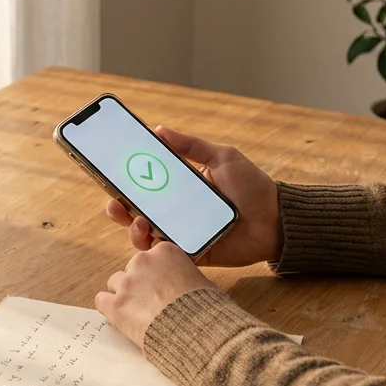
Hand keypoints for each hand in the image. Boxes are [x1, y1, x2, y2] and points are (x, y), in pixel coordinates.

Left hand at [94, 242, 217, 348]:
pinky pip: (101, 300)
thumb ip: (186, 276)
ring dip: (124, 295)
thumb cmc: (206, 309)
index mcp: (165, 252)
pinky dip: (109, 308)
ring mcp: (127, 283)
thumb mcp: (203, 282)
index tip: (162, 287)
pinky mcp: (116, 305)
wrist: (195, 332)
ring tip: (137, 313)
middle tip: (151, 303)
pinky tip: (120, 318)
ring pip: (115, 283)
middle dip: (139, 284)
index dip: (156, 274)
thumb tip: (186, 285)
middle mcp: (143, 261)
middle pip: (132, 269)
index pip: (151, 257)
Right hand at [105, 126, 280, 266]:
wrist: (276, 219)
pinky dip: (156, 250)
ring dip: (134, 230)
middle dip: (120, 210)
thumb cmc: (252, 186)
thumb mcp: (222, 157)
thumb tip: (160, 130)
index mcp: (180, 188)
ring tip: (138, 221)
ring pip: (147, 236)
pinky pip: (168, 256)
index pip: (145, 186)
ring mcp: (183, 234)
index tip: (108, 177)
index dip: (124, 184)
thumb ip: (192, 145)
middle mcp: (177, 212)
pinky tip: (153, 239)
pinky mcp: (193, 254)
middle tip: (114, 204)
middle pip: (138, 213)